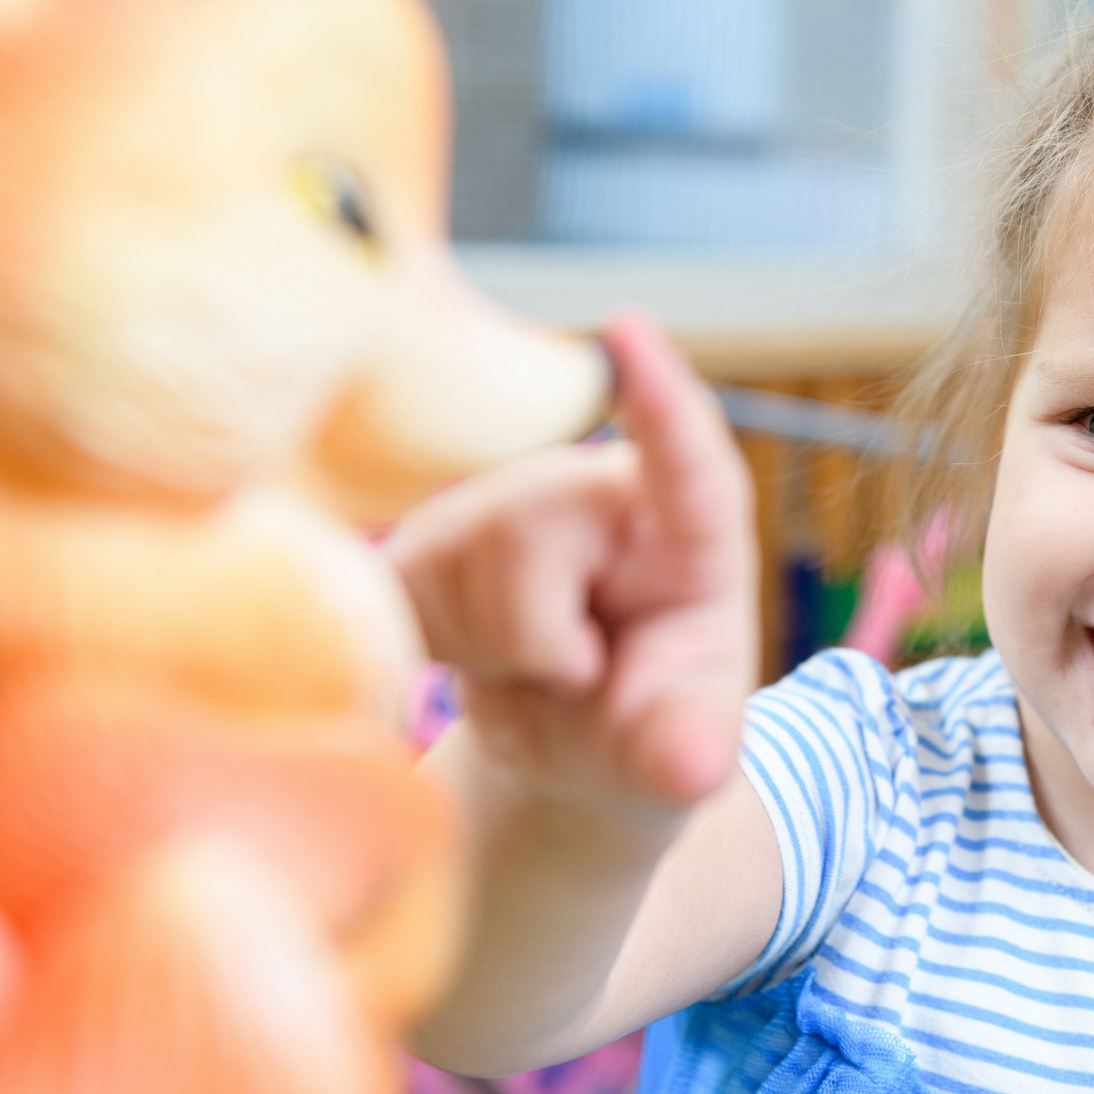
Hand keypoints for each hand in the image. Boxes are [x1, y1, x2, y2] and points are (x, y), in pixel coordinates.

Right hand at [387, 314, 756, 821]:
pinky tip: (475, 658)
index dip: (656, 395)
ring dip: (488, 645)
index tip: (626, 326)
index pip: (685, 461)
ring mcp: (511, 505)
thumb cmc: (649, 736)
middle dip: (536, 634)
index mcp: (690, 538)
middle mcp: (601, 496)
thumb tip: (691, 767)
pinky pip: (401, 578)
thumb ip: (684, 756)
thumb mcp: (680, 757)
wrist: (572, 757)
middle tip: (577, 678)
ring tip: (534, 667)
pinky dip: (432, 642)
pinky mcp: (435, 534)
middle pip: (529, 525)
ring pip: (460, 550)